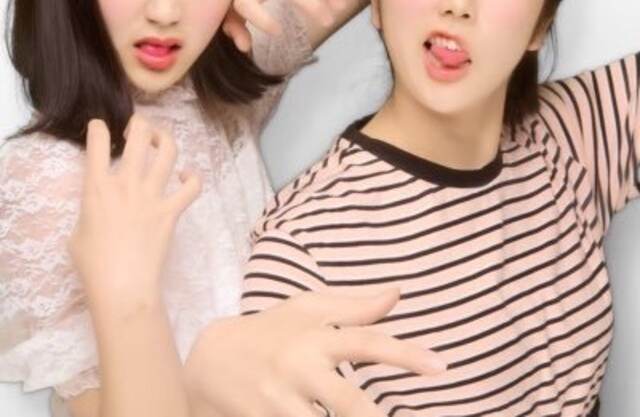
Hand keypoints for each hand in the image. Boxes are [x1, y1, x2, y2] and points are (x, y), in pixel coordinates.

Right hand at [69, 116, 201, 310]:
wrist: (122, 287)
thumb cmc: (93, 265)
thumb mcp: (77, 233)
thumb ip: (90, 211)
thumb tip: (100, 208)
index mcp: (97, 188)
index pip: (97, 144)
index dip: (99, 128)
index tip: (100, 127)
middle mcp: (126, 184)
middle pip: (139, 136)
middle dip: (139, 123)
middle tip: (137, 128)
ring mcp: (152, 195)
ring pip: (167, 151)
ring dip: (165, 138)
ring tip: (160, 140)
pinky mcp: (172, 210)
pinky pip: (192, 186)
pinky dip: (192, 178)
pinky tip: (185, 177)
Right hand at [185, 289, 445, 416]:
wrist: (211, 360)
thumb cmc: (270, 329)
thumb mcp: (308, 308)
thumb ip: (354, 305)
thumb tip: (397, 293)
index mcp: (315, 337)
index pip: (366, 342)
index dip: (404, 353)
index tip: (441, 366)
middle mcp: (300, 370)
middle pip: (348, 401)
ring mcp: (281, 404)